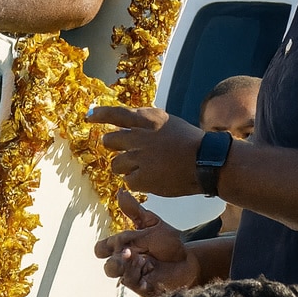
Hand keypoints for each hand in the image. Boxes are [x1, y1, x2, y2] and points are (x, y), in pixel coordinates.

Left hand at [89, 105, 203, 196]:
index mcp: (149, 120)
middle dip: (114, 147)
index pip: (117, 114)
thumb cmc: (191, 143)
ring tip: (142, 168)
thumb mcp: (169, 123)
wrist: (208, 163)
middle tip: (126, 152)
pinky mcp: (142, 178)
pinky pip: (128, 181)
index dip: (101, 115)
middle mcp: (141, 137)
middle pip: (110, 141)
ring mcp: (140, 158)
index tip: (89, 117)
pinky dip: (136, 182)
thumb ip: (147, 123)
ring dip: (124, 167)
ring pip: (115, 164)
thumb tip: (127, 125)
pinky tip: (150, 179)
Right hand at [95, 189, 198, 296]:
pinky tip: (147, 277)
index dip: (105, 247)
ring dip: (127, 269)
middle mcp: (125, 262)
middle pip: (108, 266)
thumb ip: (134, 210)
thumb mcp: (152, 223)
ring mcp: (134, 276)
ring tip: (141, 262)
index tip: (117, 242)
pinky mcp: (145, 288)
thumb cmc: (169, 242)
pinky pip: (135, 286)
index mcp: (123, 246)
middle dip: (115, 261)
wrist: (189, 259)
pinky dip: (139, 280)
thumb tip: (120, 192)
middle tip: (129, 253)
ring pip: (120, 276)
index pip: (103, 249)